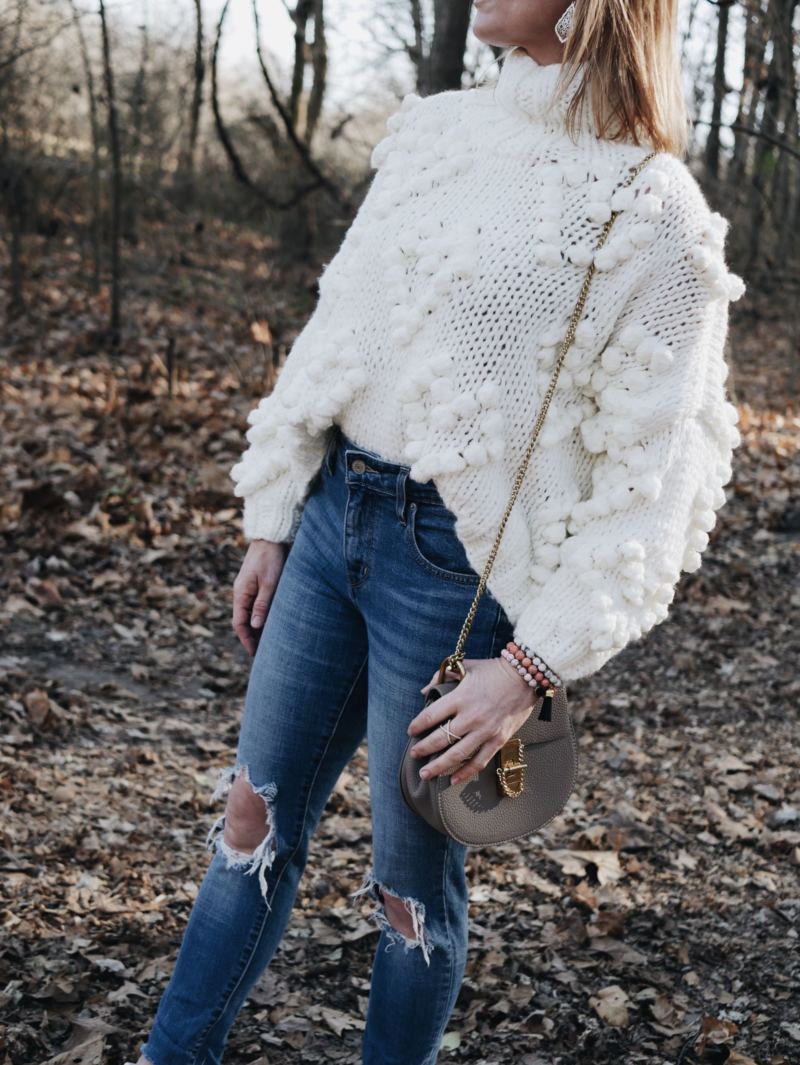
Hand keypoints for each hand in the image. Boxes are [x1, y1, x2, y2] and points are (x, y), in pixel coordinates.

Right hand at [232, 539, 289, 654]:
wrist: (271, 537)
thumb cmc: (271, 559)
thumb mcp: (269, 583)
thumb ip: (262, 604)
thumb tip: (255, 627)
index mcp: (241, 594)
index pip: (239, 623)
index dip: (246, 639)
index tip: (254, 653)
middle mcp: (242, 593)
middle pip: (244, 621)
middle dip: (251, 638)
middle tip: (263, 653)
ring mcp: (249, 589)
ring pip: (251, 614)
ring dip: (258, 628)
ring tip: (269, 643)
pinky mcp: (257, 585)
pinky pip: (257, 606)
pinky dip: (262, 617)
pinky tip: (272, 624)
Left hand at [406, 656, 537, 785]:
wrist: (526, 677)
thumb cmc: (494, 670)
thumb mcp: (466, 666)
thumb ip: (443, 676)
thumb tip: (425, 691)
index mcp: (461, 697)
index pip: (432, 715)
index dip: (418, 725)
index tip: (411, 731)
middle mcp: (471, 716)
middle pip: (441, 738)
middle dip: (424, 749)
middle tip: (413, 754)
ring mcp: (486, 730)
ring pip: (458, 755)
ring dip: (439, 766)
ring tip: (426, 773)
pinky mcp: (499, 739)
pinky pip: (479, 761)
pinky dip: (465, 772)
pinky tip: (453, 779)